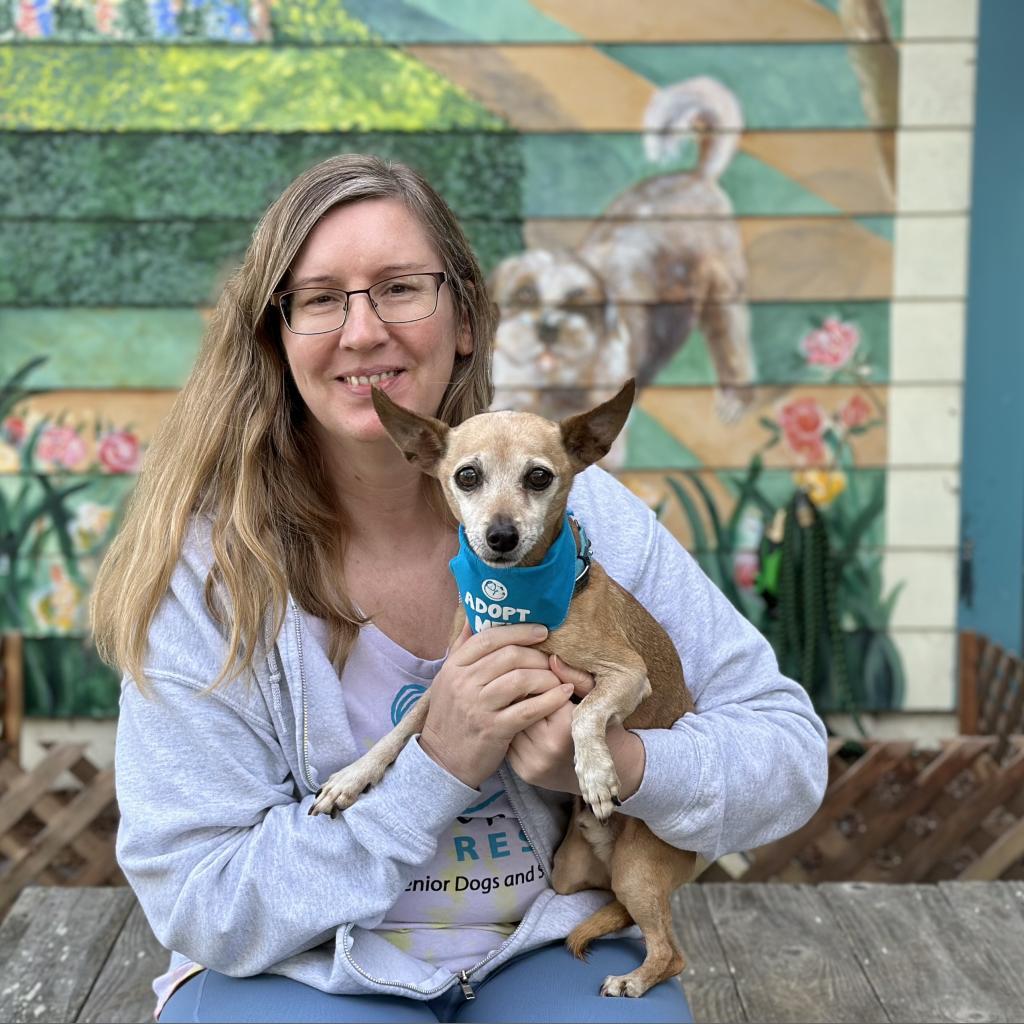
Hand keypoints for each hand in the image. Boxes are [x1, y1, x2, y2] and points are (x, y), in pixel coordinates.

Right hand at [418, 622, 573, 788]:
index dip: (518, 631)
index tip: (541, 631)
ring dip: (546, 676)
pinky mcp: (494, 729)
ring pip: (521, 679)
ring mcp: (478, 706)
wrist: (442, 761)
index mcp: (454, 666)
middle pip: (509, 655)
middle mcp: (464, 683)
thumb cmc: (452, 716)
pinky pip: (529, 709)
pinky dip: (551, 699)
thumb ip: (463, 648)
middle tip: (552, 659)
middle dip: (537, 655)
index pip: (488, 637)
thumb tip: (475, 617)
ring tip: (558, 679)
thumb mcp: (448, 679)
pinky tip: (563, 694)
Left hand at [507, 656, 646, 798]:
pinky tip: (521, 720)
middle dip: (520, 692)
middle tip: (522, 680)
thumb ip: (575, 677)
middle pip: (519, 707)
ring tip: (520, 700)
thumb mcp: (596, 698)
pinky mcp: (523, 772)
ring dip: (511, 709)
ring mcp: (533, 763)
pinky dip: (511, 728)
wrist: (603, 772)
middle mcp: (548, 749)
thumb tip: (551, 657)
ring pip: (509, 722)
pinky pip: (509, 740)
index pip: (537, 690)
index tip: (537, 669)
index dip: (535, 677)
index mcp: (567, 727)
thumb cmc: (602, 727)